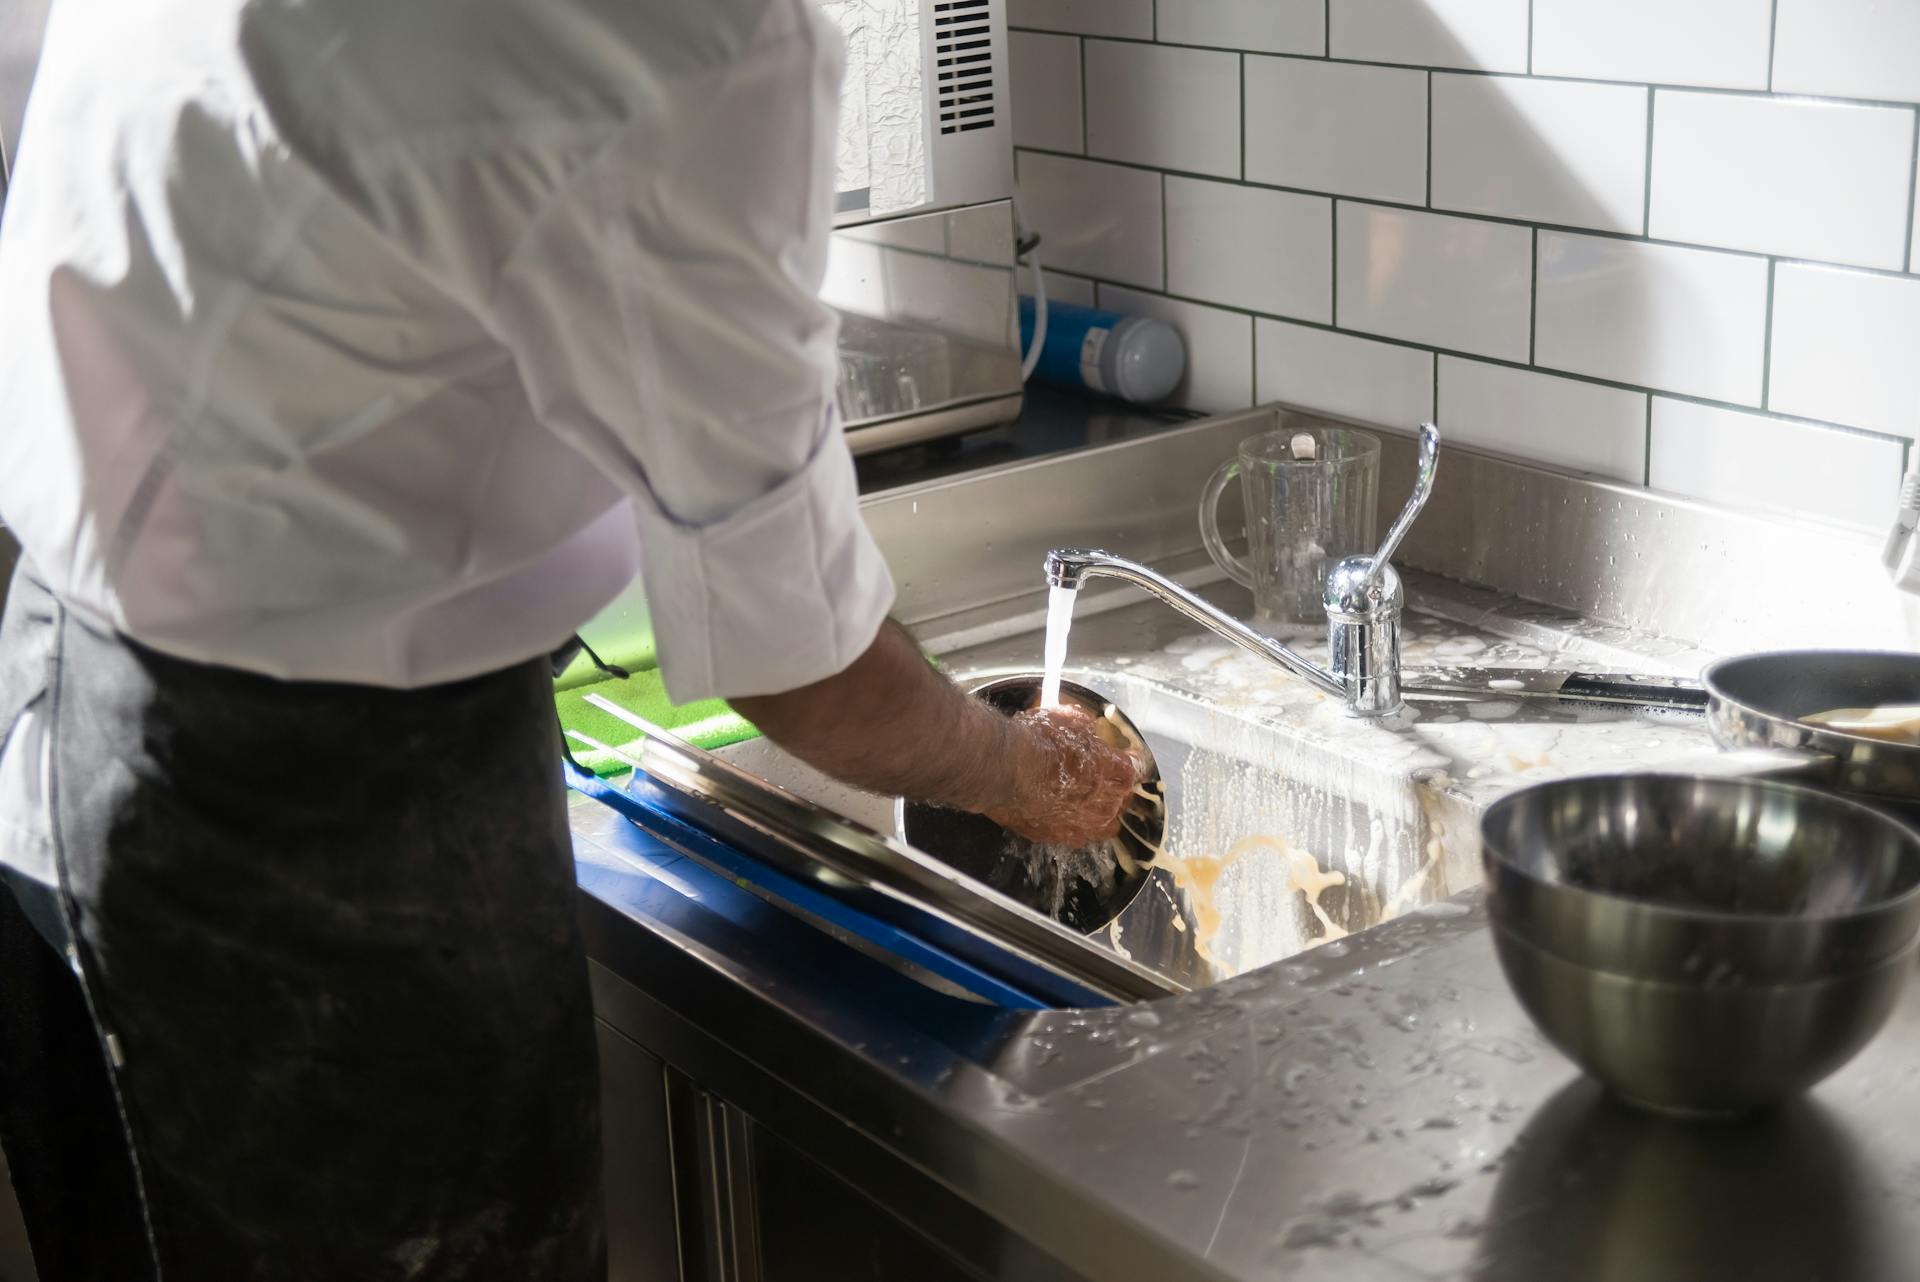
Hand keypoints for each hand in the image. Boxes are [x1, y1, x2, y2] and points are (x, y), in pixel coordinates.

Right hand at [985, 705, 1144, 847]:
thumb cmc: (1039, 739)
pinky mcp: (1057, 837)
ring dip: (1098, 812)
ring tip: (1085, 801)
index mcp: (1117, 771)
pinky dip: (1071, 824)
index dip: (1130, 761)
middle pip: (1123, 799)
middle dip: (1116, 788)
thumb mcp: (1069, 718)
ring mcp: (1083, 825)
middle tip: (1102, 777)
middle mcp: (1107, 803)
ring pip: (1103, 824)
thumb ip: (1087, 729)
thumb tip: (1088, 728)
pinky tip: (1060, 813)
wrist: (1005, 767)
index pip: (1136, 769)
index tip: (1125, 756)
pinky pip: (1074, 834)